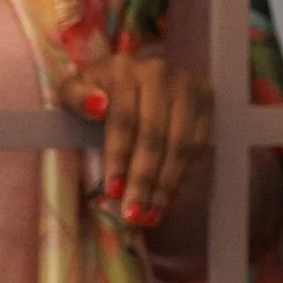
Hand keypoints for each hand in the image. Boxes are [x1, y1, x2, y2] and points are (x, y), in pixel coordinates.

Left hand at [66, 48, 211, 231]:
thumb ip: (75, 97)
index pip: (124, 120)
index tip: (113, 191)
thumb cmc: (99, 89)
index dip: (119, 157)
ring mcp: (188, 86)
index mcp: (125, 70)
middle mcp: (161, 74)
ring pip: (180, 143)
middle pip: (154, 135)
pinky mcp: (206, 100)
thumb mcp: (76, 89)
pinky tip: (170, 196)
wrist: (135, 74)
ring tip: (152, 213)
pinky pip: (199, 144)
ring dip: (166, 183)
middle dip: (143, 179)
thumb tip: (97, 107)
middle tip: (135, 213)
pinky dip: (185, 174)